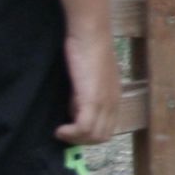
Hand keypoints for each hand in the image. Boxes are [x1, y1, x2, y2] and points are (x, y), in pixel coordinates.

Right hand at [57, 29, 119, 145]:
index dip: (88, 134)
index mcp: (115, 98)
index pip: (107, 130)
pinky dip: (71, 134)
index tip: (71, 128)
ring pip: (95, 136)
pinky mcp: (93, 98)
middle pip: (102, 136)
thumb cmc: (86, 50)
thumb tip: (74, 111)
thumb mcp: (89, 78)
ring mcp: (105, 101)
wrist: (91, 34)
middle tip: (64, 133)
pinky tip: (59, 129)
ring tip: (61, 130)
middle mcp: (114, 102)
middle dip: (82, 141)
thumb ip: (86, 95)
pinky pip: (85, 128)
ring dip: (76, 139)